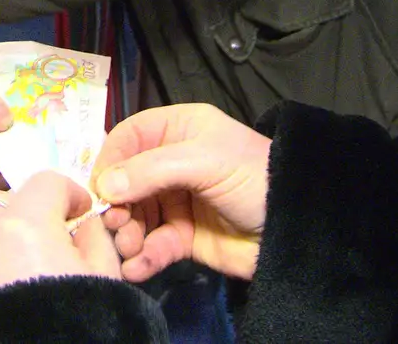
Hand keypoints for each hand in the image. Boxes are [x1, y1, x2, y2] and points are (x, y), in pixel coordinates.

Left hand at [0, 172, 121, 309]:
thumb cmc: (76, 323)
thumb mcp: (103, 276)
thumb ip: (94, 236)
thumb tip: (82, 224)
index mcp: (25, 223)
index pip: (46, 181)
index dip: (70, 193)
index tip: (81, 213)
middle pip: (9, 201)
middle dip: (33, 213)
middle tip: (56, 240)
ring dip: (8, 238)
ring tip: (32, 269)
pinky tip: (11, 291)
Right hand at [93, 104, 270, 281]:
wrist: (296, 227)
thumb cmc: (252, 177)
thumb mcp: (205, 161)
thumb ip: (152, 170)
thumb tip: (104, 186)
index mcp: (179, 130)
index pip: (129, 137)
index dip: (111, 160)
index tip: (101, 189)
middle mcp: (172, 163)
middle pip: (125, 181)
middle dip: (116, 204)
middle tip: (115, 224)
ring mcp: (177, 202)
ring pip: (135, 215)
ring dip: (126, 233)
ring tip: (129, 247)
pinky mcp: (185, 237)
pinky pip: (154, 245)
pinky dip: (142, 257)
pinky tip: (137, 267)